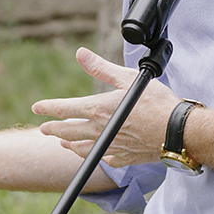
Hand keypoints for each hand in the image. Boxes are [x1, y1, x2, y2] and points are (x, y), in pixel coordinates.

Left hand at [32, 47, 178, 167]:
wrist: (176, 131)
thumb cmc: (156, 102)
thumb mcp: (127, 78)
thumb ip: (101, 68)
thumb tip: (80, 54)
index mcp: (98, 110)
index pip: (65, 109)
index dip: (48, 107)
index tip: (36, 107)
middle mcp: (100, 131)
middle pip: (68, 131)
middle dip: (54, 128)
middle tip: (44, 128)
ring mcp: (110, 147)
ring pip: (82, 148)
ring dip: (70, 144)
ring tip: (62, 142)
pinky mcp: (124, 158)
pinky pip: (103, 159)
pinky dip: (94, 156)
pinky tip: (94, 154)